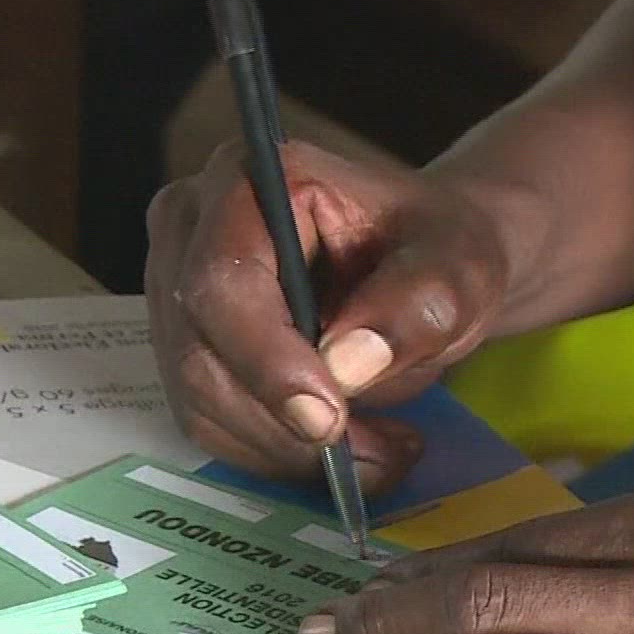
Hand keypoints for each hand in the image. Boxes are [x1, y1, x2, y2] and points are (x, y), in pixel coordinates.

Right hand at [144, 142, 531, 491]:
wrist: (425, 263)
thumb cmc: (436, 249)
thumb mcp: (459, 266)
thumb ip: (415, 302)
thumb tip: (347, 363)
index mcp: (251, 179)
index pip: (223, 281)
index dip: (266, 359)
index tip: (328, 419)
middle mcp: (191, 225)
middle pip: (199, 351)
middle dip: (283, 422)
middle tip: (377, 454)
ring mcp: (174, 287)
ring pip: (199, 398)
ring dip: (286, 448)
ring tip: (378, 452)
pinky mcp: (183, 344)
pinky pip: (208, 421)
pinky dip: (274, 452)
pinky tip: (344, 447)